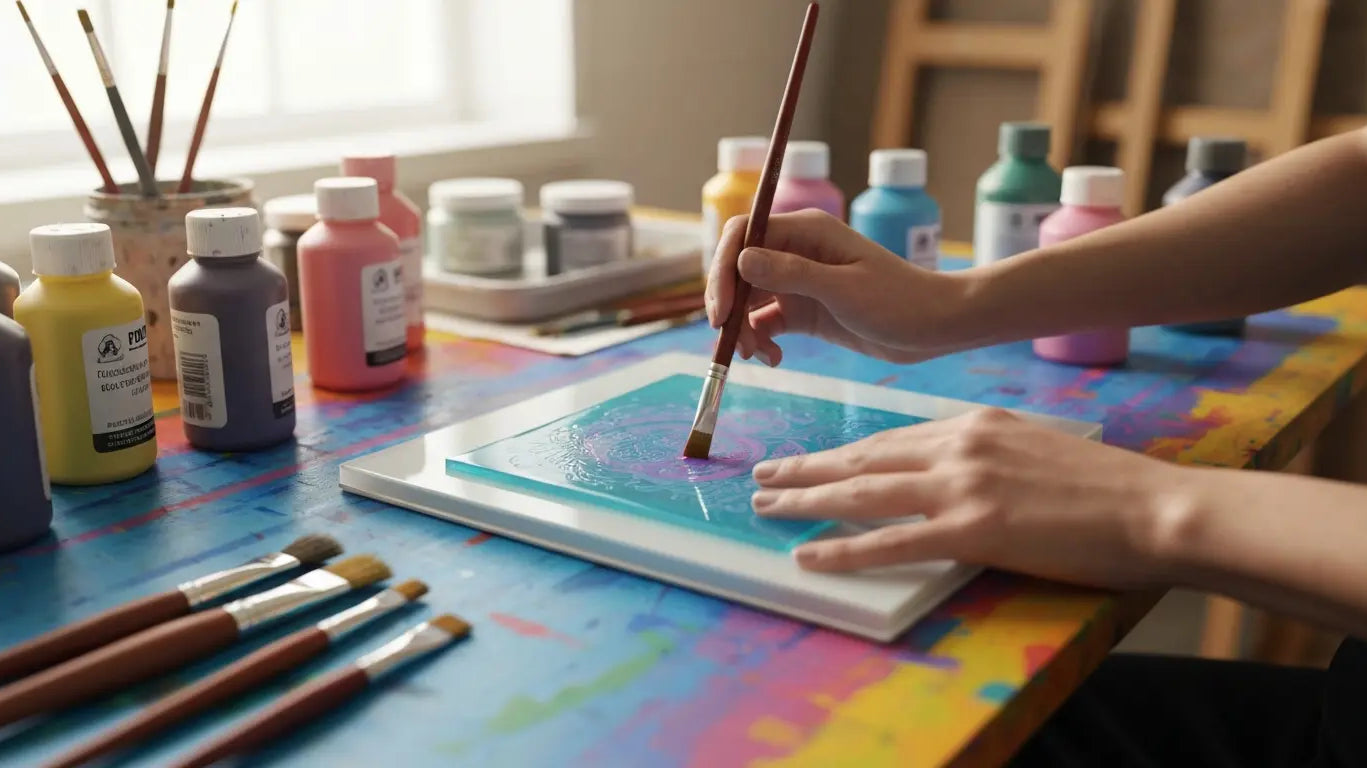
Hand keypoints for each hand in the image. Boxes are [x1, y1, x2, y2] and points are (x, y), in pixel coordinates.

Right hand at [704, 210, 966, 365]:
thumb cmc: (898, 301)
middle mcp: (795, 252)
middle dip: (729, 305)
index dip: (723, 268)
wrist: (934, 327)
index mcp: (805, 232)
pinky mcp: (805, 311)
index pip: (743, 235)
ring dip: (743, 328)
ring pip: (749, 300)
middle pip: (739, 269)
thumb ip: (792, 273)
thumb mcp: (843, 289)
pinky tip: (774, 359)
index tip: (722, 309)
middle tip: (729, 341)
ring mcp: (799, 282)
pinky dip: (762, 342)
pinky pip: (767, 323)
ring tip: (756, 356)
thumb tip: (742, 259)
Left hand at [751, 408, 1193, 589]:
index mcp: (974, 424)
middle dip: (808, 467)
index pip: (891, 440)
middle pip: (864, 458)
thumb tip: (951, 469)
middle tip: (765, 473)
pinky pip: (890, 542)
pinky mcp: (973, 529)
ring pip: (862, 492)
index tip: (812, 459)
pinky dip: (843, 549)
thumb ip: (986, 453)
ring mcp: (963, 486)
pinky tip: (809, 555)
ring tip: (767, 506)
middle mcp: (959, 446)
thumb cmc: (1106, 487)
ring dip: (806, 499)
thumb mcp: (1035, 446)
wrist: (1156, 506)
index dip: (844, 452)